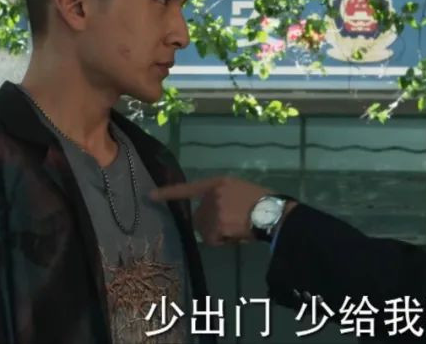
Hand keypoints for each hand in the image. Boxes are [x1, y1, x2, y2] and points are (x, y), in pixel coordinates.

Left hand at [151, 176, 272, 245]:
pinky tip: (236, 236)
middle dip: (211, 225)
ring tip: (237, 230)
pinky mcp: (217, 225)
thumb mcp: (241, 189)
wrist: (274, 212)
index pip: (188, 188)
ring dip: (218, 235)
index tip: (150, 196)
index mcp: (219, 183)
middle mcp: (212, 195)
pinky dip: (222, 242)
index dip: (169, 193)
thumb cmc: (264, 200)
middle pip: (199, 217)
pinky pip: (212, 240)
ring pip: (205, 230)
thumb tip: (215, 215)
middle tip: (231, 227)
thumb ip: (224, 197)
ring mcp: (214, 210)